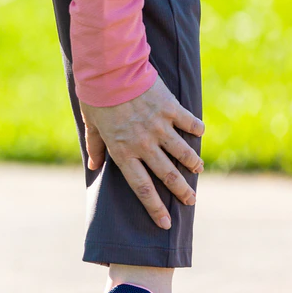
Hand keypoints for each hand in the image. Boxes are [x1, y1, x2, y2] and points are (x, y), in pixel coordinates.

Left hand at [80, 77, 204, 229]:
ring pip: (182, 153)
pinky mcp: (170, 109)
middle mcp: (143, 144)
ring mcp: (158, 127)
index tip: (165, 223)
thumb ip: (95, 147)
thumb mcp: (92, 125)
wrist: (110, 69)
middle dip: (181, 191)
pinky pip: (187, 123)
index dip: (154, 207)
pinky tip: (200, 133)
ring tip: (199, 170)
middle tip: (192, 201)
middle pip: (167, 176)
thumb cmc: (97, 97)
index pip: (141, 188)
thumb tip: (93, 166)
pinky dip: (195, 128)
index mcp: (123, 152)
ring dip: (192, 163)